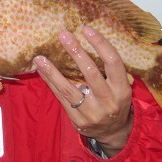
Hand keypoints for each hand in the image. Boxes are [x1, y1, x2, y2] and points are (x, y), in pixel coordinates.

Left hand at [34, 26, 132, 156]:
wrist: (113, 133)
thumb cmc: (115, 101)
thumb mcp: (120, 87)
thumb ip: (107, 70)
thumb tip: (84, 40)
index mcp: (121, 89)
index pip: (113, 62)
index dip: (100, 44)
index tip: (87, 29)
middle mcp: (108, 100)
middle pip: (90, 72)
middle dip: (75, 51)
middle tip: (63, 34)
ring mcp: (92, 112)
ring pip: (69, 88)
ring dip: (52, 71)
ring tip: (40, 57)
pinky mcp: (78, 119)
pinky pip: (61, 97)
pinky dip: (50, 82)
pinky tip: (41, 69)